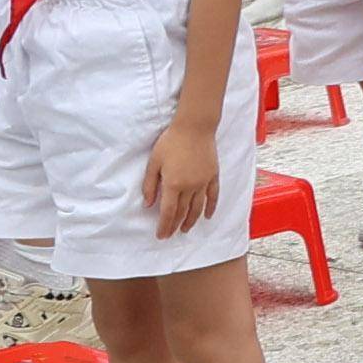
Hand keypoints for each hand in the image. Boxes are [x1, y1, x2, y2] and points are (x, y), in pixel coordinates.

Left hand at [139, 113, 223, 239]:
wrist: (194, 127)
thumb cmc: (171, 142)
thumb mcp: (154, 162)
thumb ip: (150, 185)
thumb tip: (148, 204)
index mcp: (173, 184)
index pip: (168, 212)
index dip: (164, 226)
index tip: (161, 235)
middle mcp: (190, 187)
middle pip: (183, 212)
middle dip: (175, 226)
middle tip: (169, 234)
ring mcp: (203, 182)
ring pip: (198, 207)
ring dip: (191, 221)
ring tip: (185, 229)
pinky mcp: (213, 176)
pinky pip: (213, 196)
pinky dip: (211, 208)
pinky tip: (208, 216)